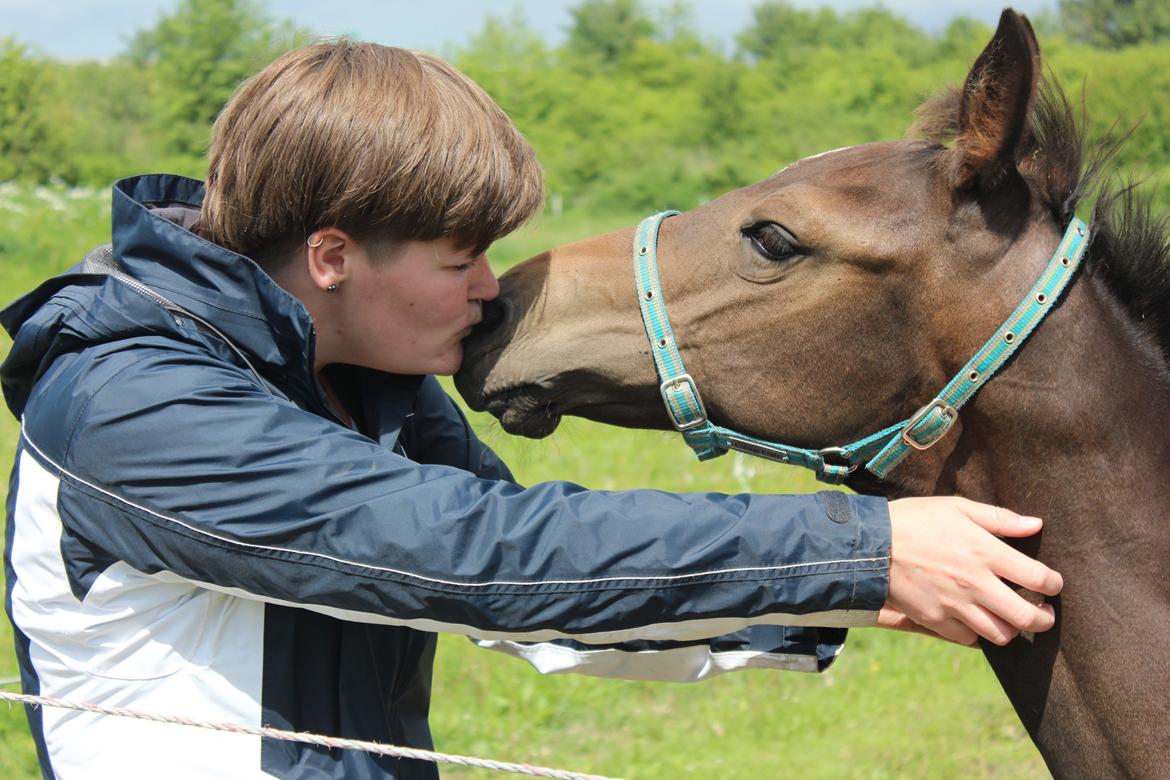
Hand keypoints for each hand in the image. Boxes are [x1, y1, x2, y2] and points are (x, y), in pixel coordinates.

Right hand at [884, 496, 1062, 645]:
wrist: (869, 544)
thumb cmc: (915, 520)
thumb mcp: (957, 508)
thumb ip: (999, 518)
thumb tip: (1036, 524)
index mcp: (985, 553)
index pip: (1039, 578)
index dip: (1053, 584)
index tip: (1051, 583)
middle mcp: (975, 584)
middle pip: (1026, 617)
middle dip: (1044, 619)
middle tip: (1043, 613)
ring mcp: (955, 606)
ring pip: (1000, 634)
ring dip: (1011, 628)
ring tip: (1009, 618)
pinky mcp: (935, 620)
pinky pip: (968, 639)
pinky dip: (977, 634)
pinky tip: (975, 620)